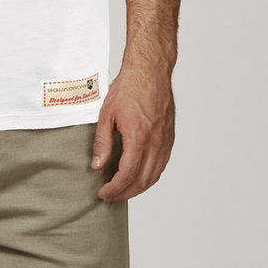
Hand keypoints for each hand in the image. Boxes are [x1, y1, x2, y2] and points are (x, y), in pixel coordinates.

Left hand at [90, 65, 175, 201]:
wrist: (150, 71)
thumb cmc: (129, 88)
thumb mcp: (107, 113)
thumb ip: (102, 142)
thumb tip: (98, 165)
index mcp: (138, 137)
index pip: (127, 175)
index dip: (114, 189)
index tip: (104, 193)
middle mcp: (155, 143)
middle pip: (142, 181)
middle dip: (125, 193)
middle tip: (111, 196)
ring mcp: (165, 141)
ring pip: (154, 176)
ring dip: (139, 188)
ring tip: (123, 190)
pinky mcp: (170, 138)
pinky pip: (162, 165)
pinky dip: (150, 176)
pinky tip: (139, 175)